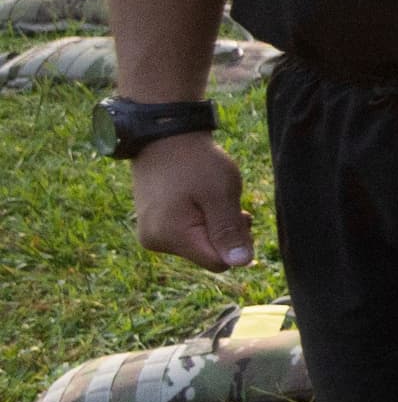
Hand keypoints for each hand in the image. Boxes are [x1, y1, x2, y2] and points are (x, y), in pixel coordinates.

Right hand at [129, 131, 252, 270]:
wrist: (164, 138)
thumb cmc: (195, 163)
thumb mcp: (220, 194)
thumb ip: (230, 230)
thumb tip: (242, 263)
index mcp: (171, 237)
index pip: (218, 263)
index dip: (235, 244)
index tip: (239, 216)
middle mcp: (155, 242)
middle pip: (207, 254)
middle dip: (224, 234)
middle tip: (226, 204)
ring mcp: (150, 234)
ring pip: (198, 244)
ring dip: (212, 225)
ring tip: (209, 198)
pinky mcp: (151, 226)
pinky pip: (185, 234)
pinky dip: (198, 221)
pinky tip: (197, 200)